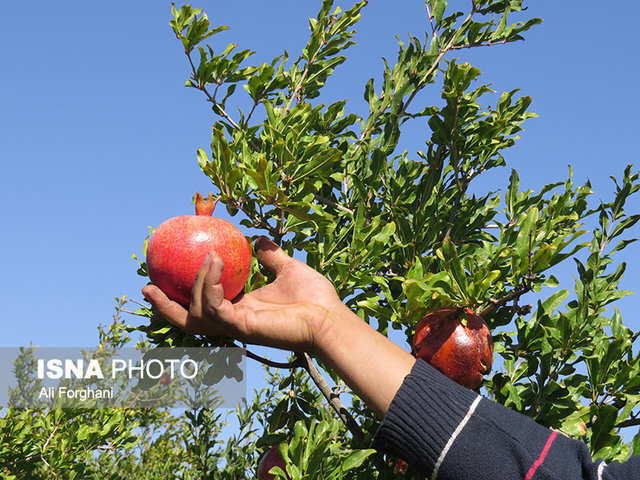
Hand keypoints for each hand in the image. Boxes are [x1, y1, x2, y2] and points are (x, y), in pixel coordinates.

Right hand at [142, 237, 342, 353]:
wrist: (330, 317)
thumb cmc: (315, 298)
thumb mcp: (288, 269)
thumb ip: (270, 256)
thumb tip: (258, 238)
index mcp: (241, 310)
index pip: (203, 305)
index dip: (181, 295)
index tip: (166, 276)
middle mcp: (233, 321)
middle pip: (187, 319)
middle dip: (163, 307)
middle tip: (147, 286)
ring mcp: (236, 326)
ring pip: (196, 312)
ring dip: (196, 282)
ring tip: (208, 256)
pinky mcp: (243, 326)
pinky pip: (215, 307)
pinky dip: (210, 285)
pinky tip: (215, 263)